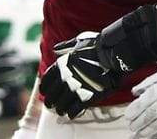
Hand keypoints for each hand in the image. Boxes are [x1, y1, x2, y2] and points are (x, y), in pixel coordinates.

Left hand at [40, 6, 156, 117]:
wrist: (112, 55)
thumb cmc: (96, 47)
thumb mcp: (77, 43)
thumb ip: (65, 47)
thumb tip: (55, 49)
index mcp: (62, 65)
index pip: (47, 80)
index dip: (45, 88)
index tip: (44, 92)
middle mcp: (66, 78)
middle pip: (52, 94)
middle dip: (50, 101)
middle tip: (50, 105)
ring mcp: (76, 88)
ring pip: (62, 104)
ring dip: (59, 109)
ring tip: (60, 111)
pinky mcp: (87, 97)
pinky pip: (74, 110)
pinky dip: (71, 113)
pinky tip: (70, 114)